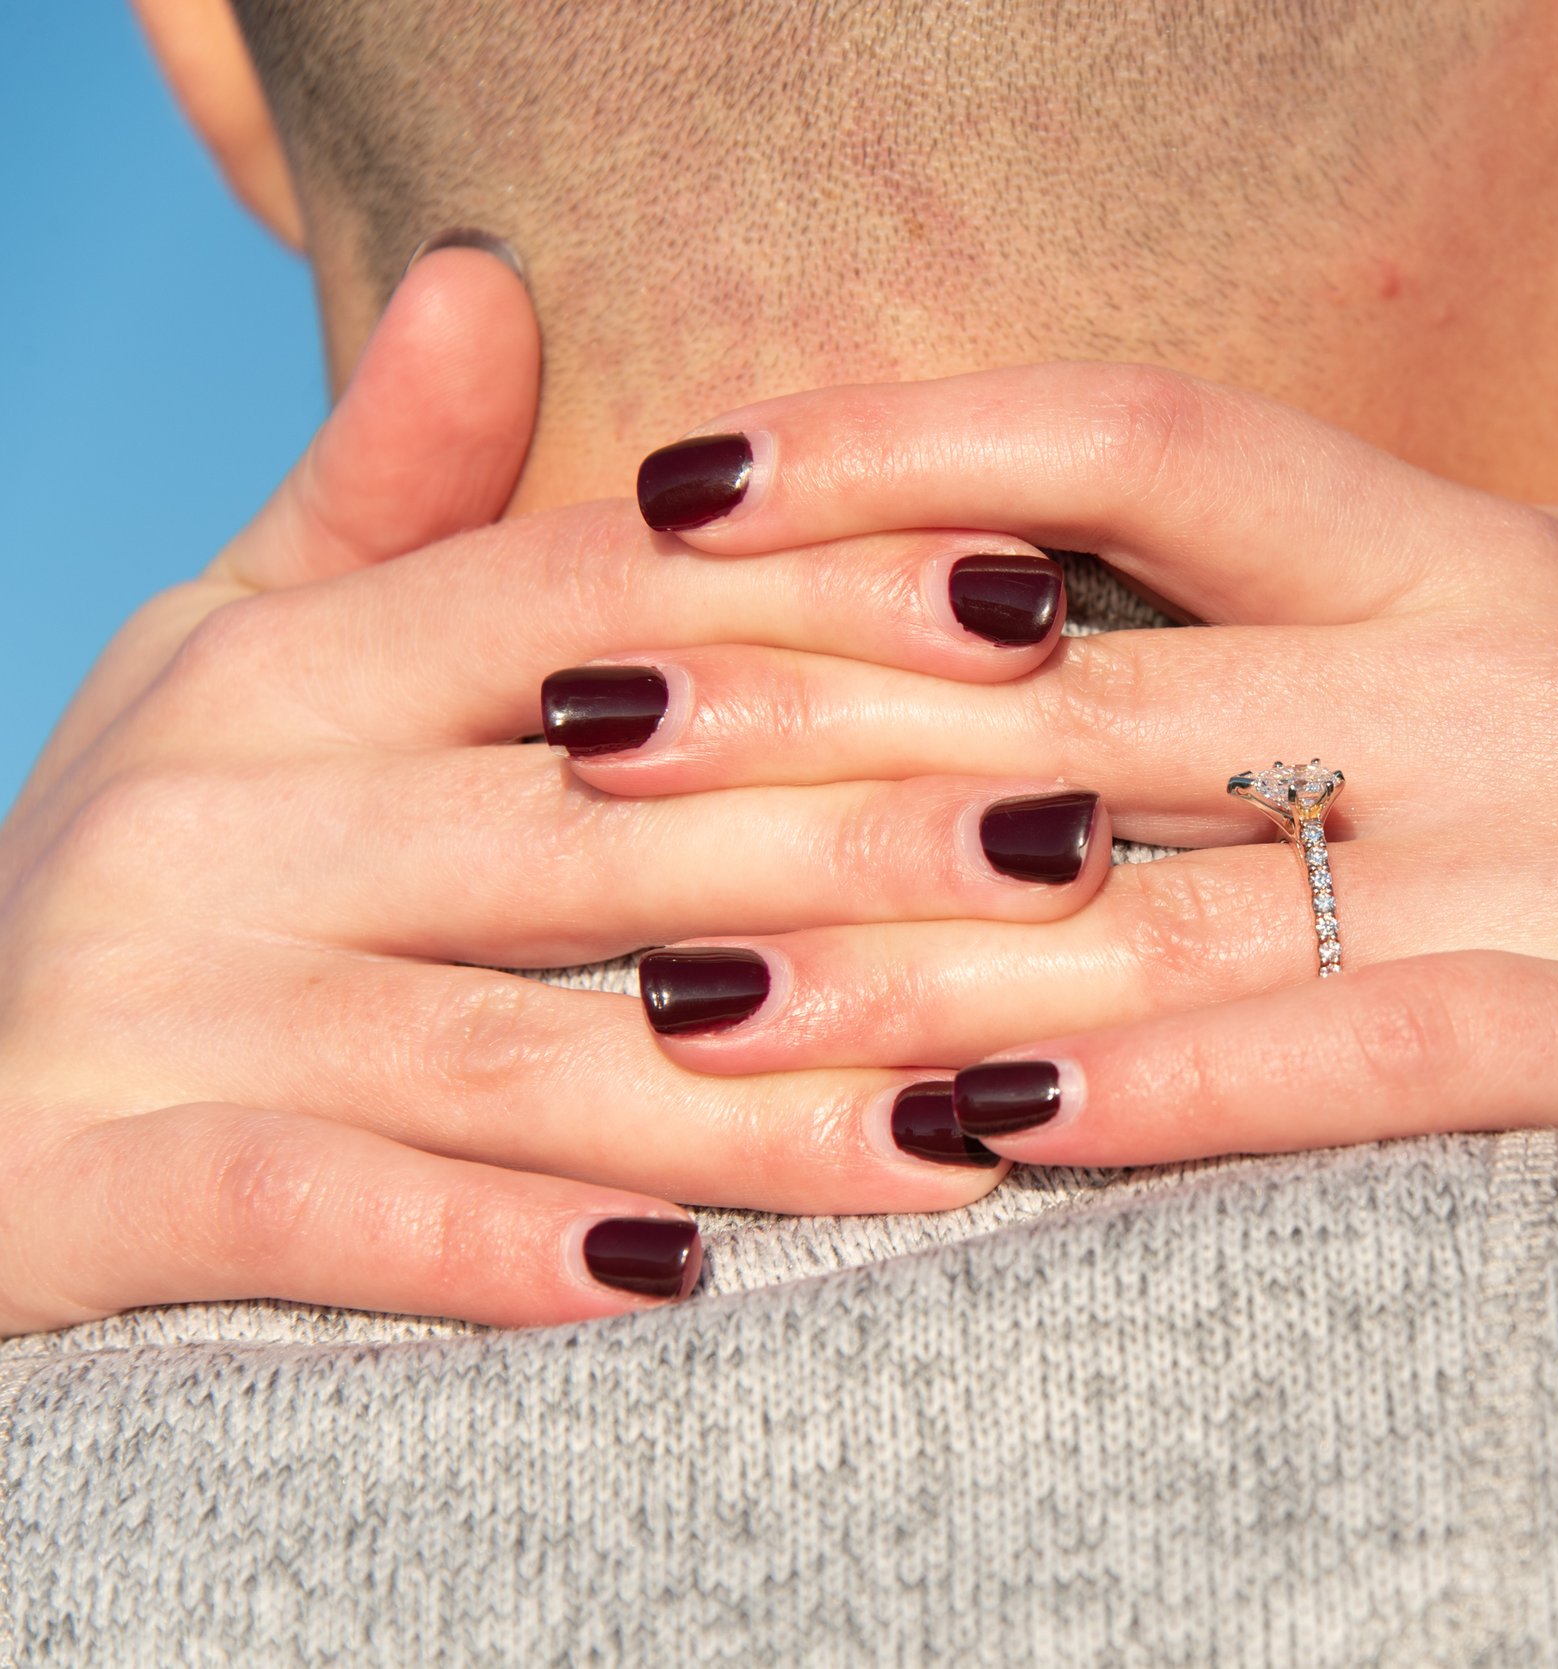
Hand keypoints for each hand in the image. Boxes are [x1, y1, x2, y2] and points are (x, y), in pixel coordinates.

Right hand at [0, 275, 1148, 1336]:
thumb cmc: (164, 885)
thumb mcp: (239, 672)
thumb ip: (383, 508)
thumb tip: (482, 273)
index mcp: (286, 666)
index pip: (593, 599)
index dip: (820, 593)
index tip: (1031, 606)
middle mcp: (210, 808)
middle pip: (594, 815)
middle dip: (856, 840)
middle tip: (1076, 857)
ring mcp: (140, 1000)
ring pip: (502, 1038)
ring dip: (754, 1095)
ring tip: (973, 1117)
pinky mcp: (75, 1185)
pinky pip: (316, 1213)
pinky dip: (494, 1253)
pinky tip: (676, 1284)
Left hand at [578, 362, 1557, 1162]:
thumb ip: (1346, 635)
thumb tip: (1029, 625)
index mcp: (1493, 556)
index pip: (1150, 440)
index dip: (905, 444)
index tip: (687, 480)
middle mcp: (1540, 671)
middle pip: (1102, 681)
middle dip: (810, 716)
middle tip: (571, 737)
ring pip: (1193, 896)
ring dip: (909, 954)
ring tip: (679, 991)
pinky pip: (1382, 1060)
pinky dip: (1179, 1097)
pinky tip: (991, 1135)